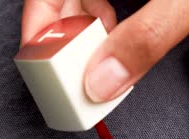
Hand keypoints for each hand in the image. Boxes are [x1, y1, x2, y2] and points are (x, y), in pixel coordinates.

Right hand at [21, 0, 188, 102]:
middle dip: (74, 40)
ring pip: (101, 8)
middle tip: (80, 82)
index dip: (42, 19)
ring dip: (101, 44)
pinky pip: (126, 14)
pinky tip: (129, 56)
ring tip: (108, 75)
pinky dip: (123, 38)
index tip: (40, 60)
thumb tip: (101, 80)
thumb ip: (148, 35)